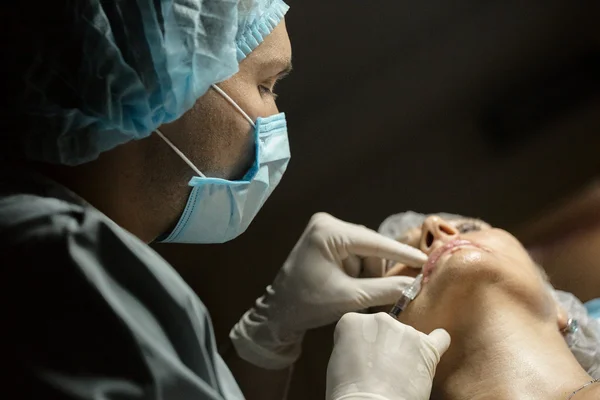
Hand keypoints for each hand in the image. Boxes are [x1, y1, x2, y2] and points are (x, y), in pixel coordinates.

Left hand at [230, 212, 424, 368]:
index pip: (374, 242)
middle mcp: (327, 223)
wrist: (278, 311)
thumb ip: (384, 289)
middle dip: (376, 271)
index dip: (402, 253)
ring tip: (358, 292)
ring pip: (365, 250)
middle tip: (379, 294)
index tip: (426, 260)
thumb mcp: (350, 297)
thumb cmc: (308, 304)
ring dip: (367, 272)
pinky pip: (354, 252)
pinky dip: (359, 270)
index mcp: (328, 232)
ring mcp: (325, 229)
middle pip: (370, 246)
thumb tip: (415, 285)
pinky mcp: (326, 238)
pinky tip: (352, 285)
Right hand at [327, 312, 450, 399]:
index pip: (356, 327)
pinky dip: (437, 342)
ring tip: (396, 374)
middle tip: (376, 368)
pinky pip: (439, 338)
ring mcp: (406, 332)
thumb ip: (352, 344)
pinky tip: (432, 350)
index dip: (358, 345)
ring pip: (406, 336)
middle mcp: (380, 319)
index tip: (358, 359)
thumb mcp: (336, 358)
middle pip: (382, 328)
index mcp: (353, 321)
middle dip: (381, 344)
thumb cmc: (349, 389)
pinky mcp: (427, 348)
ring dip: (402, 349)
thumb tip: (365, 348)